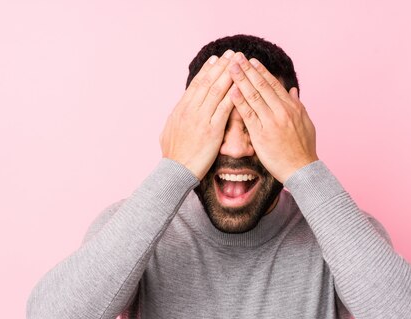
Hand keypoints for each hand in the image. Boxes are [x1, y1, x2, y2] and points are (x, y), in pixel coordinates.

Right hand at [159, 50, 235, 179]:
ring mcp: (200, 119)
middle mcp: (190, 110)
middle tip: (232, 54)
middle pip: (207, 82)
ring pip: (216, 91)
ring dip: (229, 75)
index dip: (207, 70)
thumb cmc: (173, 156)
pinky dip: (233, 95)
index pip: (196, 85)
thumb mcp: (168, 132)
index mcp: (180, 110)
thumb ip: (176, 119)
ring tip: (239, 63)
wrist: (175, 171)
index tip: (216, 60)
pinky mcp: (211, 130)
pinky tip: (241, 86)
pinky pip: (224, 108)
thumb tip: (177, 112)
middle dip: (221, 66)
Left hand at [227, 52, 317, 182]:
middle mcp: (282, 111)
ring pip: (254, 97)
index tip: (252, 61)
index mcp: (292, 107)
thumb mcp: (306, 123)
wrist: (301, 169)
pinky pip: (248, 115)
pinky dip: (239, 102)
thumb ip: (298, 105)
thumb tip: (293, 91)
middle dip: (248, 70)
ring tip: (231, 68)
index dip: (261, 72)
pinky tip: (231, 91)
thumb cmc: (304, 149)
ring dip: (241, 80)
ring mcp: (271, 122)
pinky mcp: (262, 135)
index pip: (274, 85)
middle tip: (237, 58)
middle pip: (262, 86)